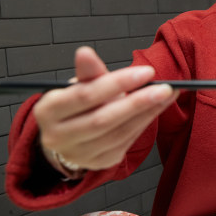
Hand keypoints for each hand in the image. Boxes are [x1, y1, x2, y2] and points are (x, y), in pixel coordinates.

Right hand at [33, 46, 176, 169]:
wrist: (70, 132)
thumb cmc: (76, 103)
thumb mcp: (78, 83)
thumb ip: (88, 71)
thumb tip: (85, 53)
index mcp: (48, 111)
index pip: (84, 96)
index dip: (116, 83)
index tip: (146, 72)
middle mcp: (58, 137)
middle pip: (103, 119)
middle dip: (137, 102)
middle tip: (164, 87)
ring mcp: (79, 154)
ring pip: (119, 133)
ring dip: (148, 112)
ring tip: (167, 94)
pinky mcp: (99, 162)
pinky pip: (127, 141)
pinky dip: (145, 122)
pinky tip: (158, 107)